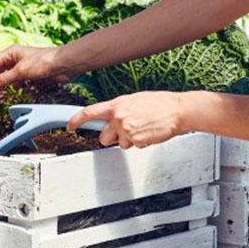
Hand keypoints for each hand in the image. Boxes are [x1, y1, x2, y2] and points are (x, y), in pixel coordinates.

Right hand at [0, 44, 69, 88]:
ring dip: (2, 83)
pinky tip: (8, 93)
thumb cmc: (42, 62)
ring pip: (7, 76)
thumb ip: (6, 77)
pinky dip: (11, 86)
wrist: (62, 66)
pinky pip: (16, 81)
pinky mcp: (29, 75)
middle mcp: (15, 59)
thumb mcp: (21, 70)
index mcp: (11, 53)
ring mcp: (22, 67)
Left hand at [67, 91, 187, 149]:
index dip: (77, 120)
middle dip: (111, 137)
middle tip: (125, 131)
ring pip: (120, 144)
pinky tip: (149, 133)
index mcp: (116, 105)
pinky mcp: (137, 141)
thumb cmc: (159, 103)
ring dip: (129, 140)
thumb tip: (109, 116)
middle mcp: (119, 117)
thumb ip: (118, 108)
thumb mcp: (134, 100)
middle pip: (103, 137)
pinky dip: (140, 142)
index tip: (70, 126)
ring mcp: (127, 130)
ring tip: (142, 128)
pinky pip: (133, 147)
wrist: (178, 110)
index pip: (90, 113)